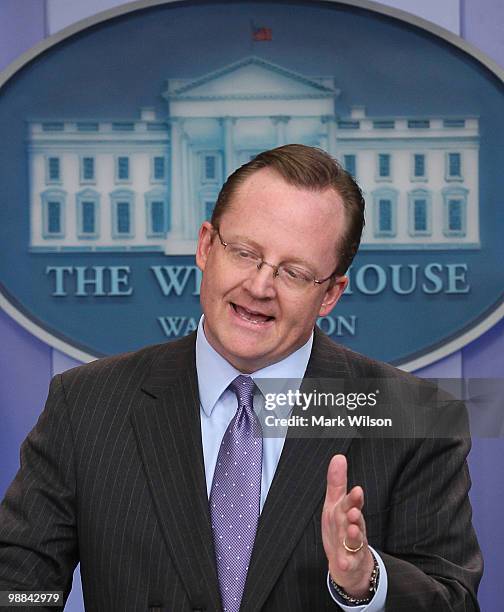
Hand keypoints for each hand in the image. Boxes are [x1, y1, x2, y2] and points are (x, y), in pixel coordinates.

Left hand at [322, 454, 373, 597]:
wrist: (348, 562)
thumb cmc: (340, 528)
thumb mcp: (335, 504)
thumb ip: (337, 482)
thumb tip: (338, 457)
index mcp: (348, 513)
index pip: (352, 504)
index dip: (354, 498)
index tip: (357, 490)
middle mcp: (353, 528)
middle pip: (355, 521)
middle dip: (356, 515)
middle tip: (354, 511)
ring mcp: (353, 546)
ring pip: (355, 541)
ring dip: (354, 536)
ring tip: (351, 530)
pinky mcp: (350, 563)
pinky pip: (349, 563)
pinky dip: (346, 563)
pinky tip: (342, 562)